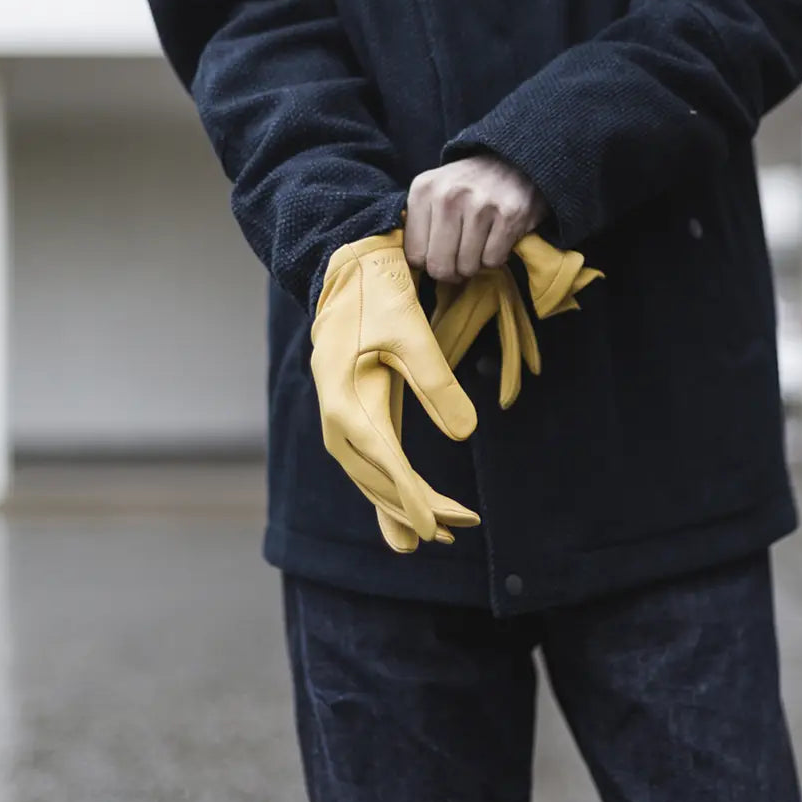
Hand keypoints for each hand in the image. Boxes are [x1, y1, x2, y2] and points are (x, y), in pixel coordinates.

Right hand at [310, 231, 479, 547]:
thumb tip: (466, 435)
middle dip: (413, 506)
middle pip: (375, 475)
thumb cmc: (382, 295)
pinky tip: (405, 514)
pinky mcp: (351, 411)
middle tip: (455, 530)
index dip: (409, 495)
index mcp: (345, 397)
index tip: (434, 525)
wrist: (349, 267)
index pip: (382, 457)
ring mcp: (339, 415)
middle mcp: (335, 414)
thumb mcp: (413, 332)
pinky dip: (387, 487)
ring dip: (401, 503)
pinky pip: (368, 460)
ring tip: (436, 534)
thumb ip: (437, 383)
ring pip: (369, 474)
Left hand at [404, 154, 547, 283]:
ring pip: (467, 267)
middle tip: (461, 260)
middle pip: (440, 266)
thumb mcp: (434, 191)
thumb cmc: (468, 185)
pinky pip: (493, 261)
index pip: (414, 255)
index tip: (441, 255)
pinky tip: (497, 238)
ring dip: (475, 263)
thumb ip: (419, 223)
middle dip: (452, 272)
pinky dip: (496, 257)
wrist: (512, 159)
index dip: (429, 263)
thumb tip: (416, 266)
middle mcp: (448, 195)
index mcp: (423, 190)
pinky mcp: (509, 215)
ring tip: (480, 244)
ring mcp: (480, 205)